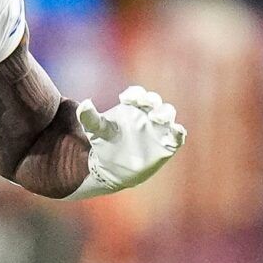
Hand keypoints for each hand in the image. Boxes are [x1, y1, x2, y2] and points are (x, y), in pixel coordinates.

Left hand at [70, 86, 184, 198]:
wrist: (113, 168)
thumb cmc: (105, 144)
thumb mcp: (95, 131)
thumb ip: (90, 118)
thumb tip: (84, 103)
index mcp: (131, 108)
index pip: (137, 94)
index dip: (134, 93)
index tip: (125, 98)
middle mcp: (147, 114)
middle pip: (154, 101)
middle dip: (150, 99)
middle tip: (144, 102)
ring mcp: (158, 129)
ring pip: (168, 114)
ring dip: (165, 113)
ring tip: (156, 117)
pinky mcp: (166, 144)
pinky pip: (177, 136)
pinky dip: (178, 132)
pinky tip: (176, 130)